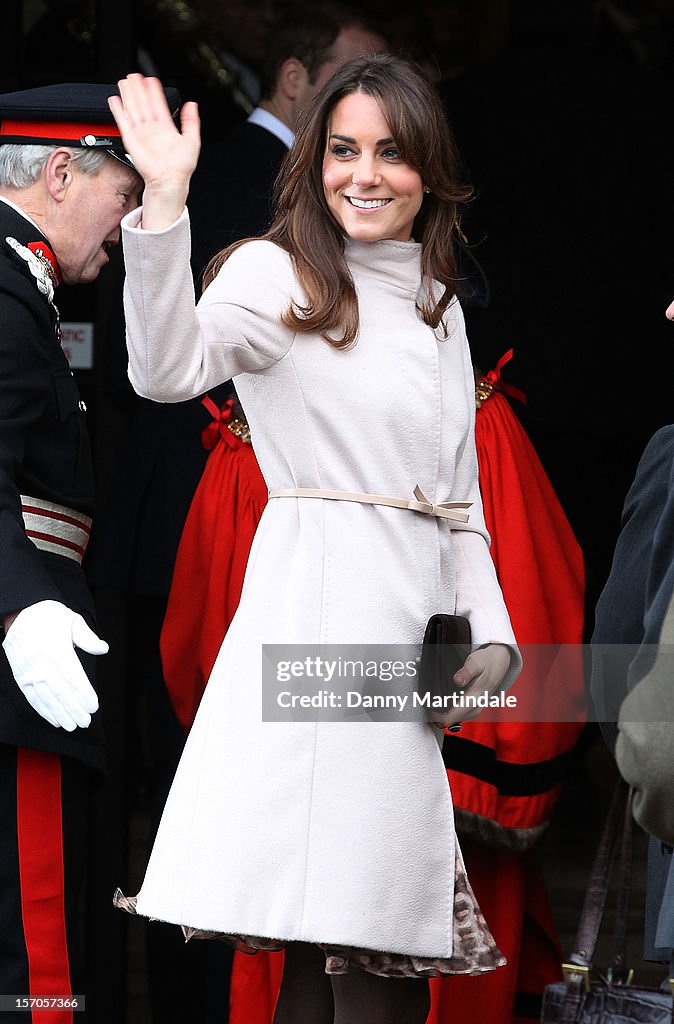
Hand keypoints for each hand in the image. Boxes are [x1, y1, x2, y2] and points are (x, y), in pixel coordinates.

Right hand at [3, 600, 107, 730]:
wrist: (20, 614)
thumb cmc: (48, 617)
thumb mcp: (72, 619)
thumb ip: (88, 637)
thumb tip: (103, 649)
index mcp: (57, 649)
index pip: (73, 677)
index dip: (83, 694)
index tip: (93, 706)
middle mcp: (42, 663)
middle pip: (60, 691)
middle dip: (74, 709)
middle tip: (85, 721)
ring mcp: (30, 672)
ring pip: (46, 698)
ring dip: (60, 714)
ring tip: (72, 725)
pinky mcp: (21, 678)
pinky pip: (32, 698)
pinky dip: (44, 711)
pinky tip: (54, 719)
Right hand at [108, 74, 200, 229]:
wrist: (169, 181)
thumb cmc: (181, 167)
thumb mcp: (192, 140)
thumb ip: (191, 122)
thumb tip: (192, 104)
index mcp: (166, 128)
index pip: (158, 105)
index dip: (154, 92)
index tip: (151, 80)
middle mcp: (152, 130)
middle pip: (143, 104)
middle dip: (139, 89)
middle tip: (134, 75)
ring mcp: (141, 134)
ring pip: (133, 109)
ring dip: (128, 95)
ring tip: (124, 81)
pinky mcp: (131, 140)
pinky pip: (123, 122)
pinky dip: (118, 111)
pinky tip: (115, 99)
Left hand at [431, 643, 510, 729]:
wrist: (500, 662)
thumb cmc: (486, 662)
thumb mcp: (475, 662)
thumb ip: (466, 672)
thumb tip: (456, 681)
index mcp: (473, 699)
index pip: (449, 717)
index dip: (434, 714)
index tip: (425, 703)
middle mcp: (474, 709)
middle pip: (447, 722)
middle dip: (434, 714)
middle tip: (425, 700)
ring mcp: (474, 710)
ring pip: (451, 720)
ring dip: (440, 712)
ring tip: (431, 698)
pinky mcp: (472, 708)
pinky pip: (456, 715)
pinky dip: (446, 710)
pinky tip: (441, 700)